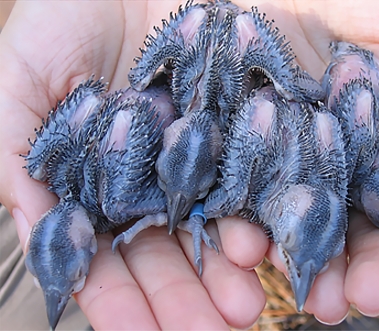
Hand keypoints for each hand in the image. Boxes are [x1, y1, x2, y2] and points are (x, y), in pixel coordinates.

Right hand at [0, 2, 265, 329]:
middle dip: (186, 298)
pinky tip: (268, 245)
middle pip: (170, 254)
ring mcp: (202, 158)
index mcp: (99, 185)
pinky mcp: (243, 129)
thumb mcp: (19, 85)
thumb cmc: (64, 19)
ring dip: (229, 272)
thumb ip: (17, 162)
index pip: (107, 257)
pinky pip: (255, 178)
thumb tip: (43, 238)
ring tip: (247, 308)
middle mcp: (154, 182)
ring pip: (216, 228)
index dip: (120, 299)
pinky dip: (261, 212)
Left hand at [217, 1, 378, 328]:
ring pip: (300, 227)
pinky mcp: (236, 150)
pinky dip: (244, 224)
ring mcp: (286, 161)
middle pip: (356, 233)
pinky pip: (240, 194)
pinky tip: (249, 251)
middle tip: (355, 303)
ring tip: (313, 298)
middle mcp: (338, 164)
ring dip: (308, 266)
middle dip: (363, 273)